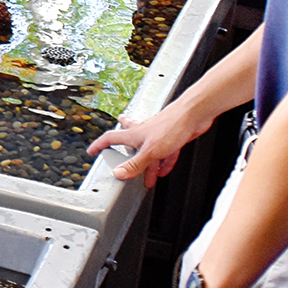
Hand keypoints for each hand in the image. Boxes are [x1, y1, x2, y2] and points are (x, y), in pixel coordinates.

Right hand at [87, 100, 211, 187]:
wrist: (195, 113)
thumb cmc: (173, 125)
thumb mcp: (151, 150)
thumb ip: (135, 163)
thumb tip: (119, 173)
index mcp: (134, 133)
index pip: (111, 138)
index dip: (100, 145)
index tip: (92, 151)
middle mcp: (144, 132)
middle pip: (128, 140)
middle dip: (122, 148)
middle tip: (116, 154)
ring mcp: (159, 134)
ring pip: (148, 149)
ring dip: (145, 161)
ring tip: (145, 174)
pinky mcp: (173, 137)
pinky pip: (166, 152)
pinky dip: (164, 162)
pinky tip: (165, 169)